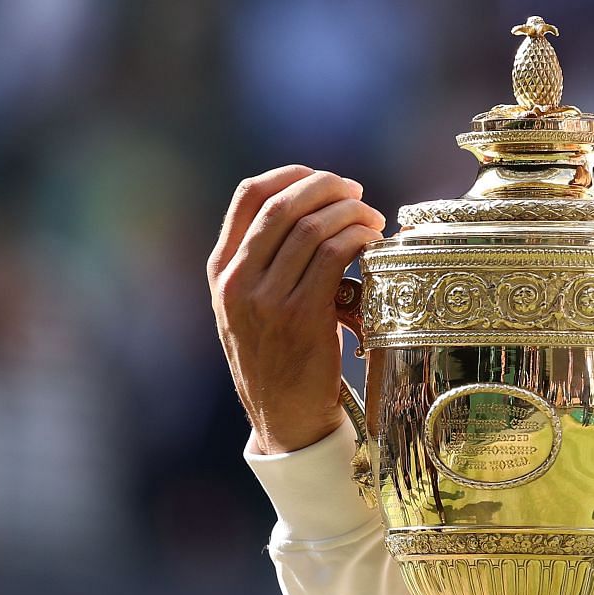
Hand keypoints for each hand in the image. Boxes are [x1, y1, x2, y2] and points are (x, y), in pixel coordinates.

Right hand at [208, 165, 385, 455]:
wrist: (283, 418)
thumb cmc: (278, 357)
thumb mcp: (251, 307)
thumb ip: (266, 262)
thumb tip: (315, 210)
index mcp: (221, 271)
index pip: (248, 197)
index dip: (291, 175)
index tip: (323, 178)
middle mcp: (237, 281)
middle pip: (284, 205)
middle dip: (328, 188)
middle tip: (357, 193)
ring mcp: (266, 299)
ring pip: (313, 227)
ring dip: (351, 213)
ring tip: (372, 220)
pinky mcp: (301, 317)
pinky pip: (335, 256)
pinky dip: (358, 239)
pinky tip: (372, 243)